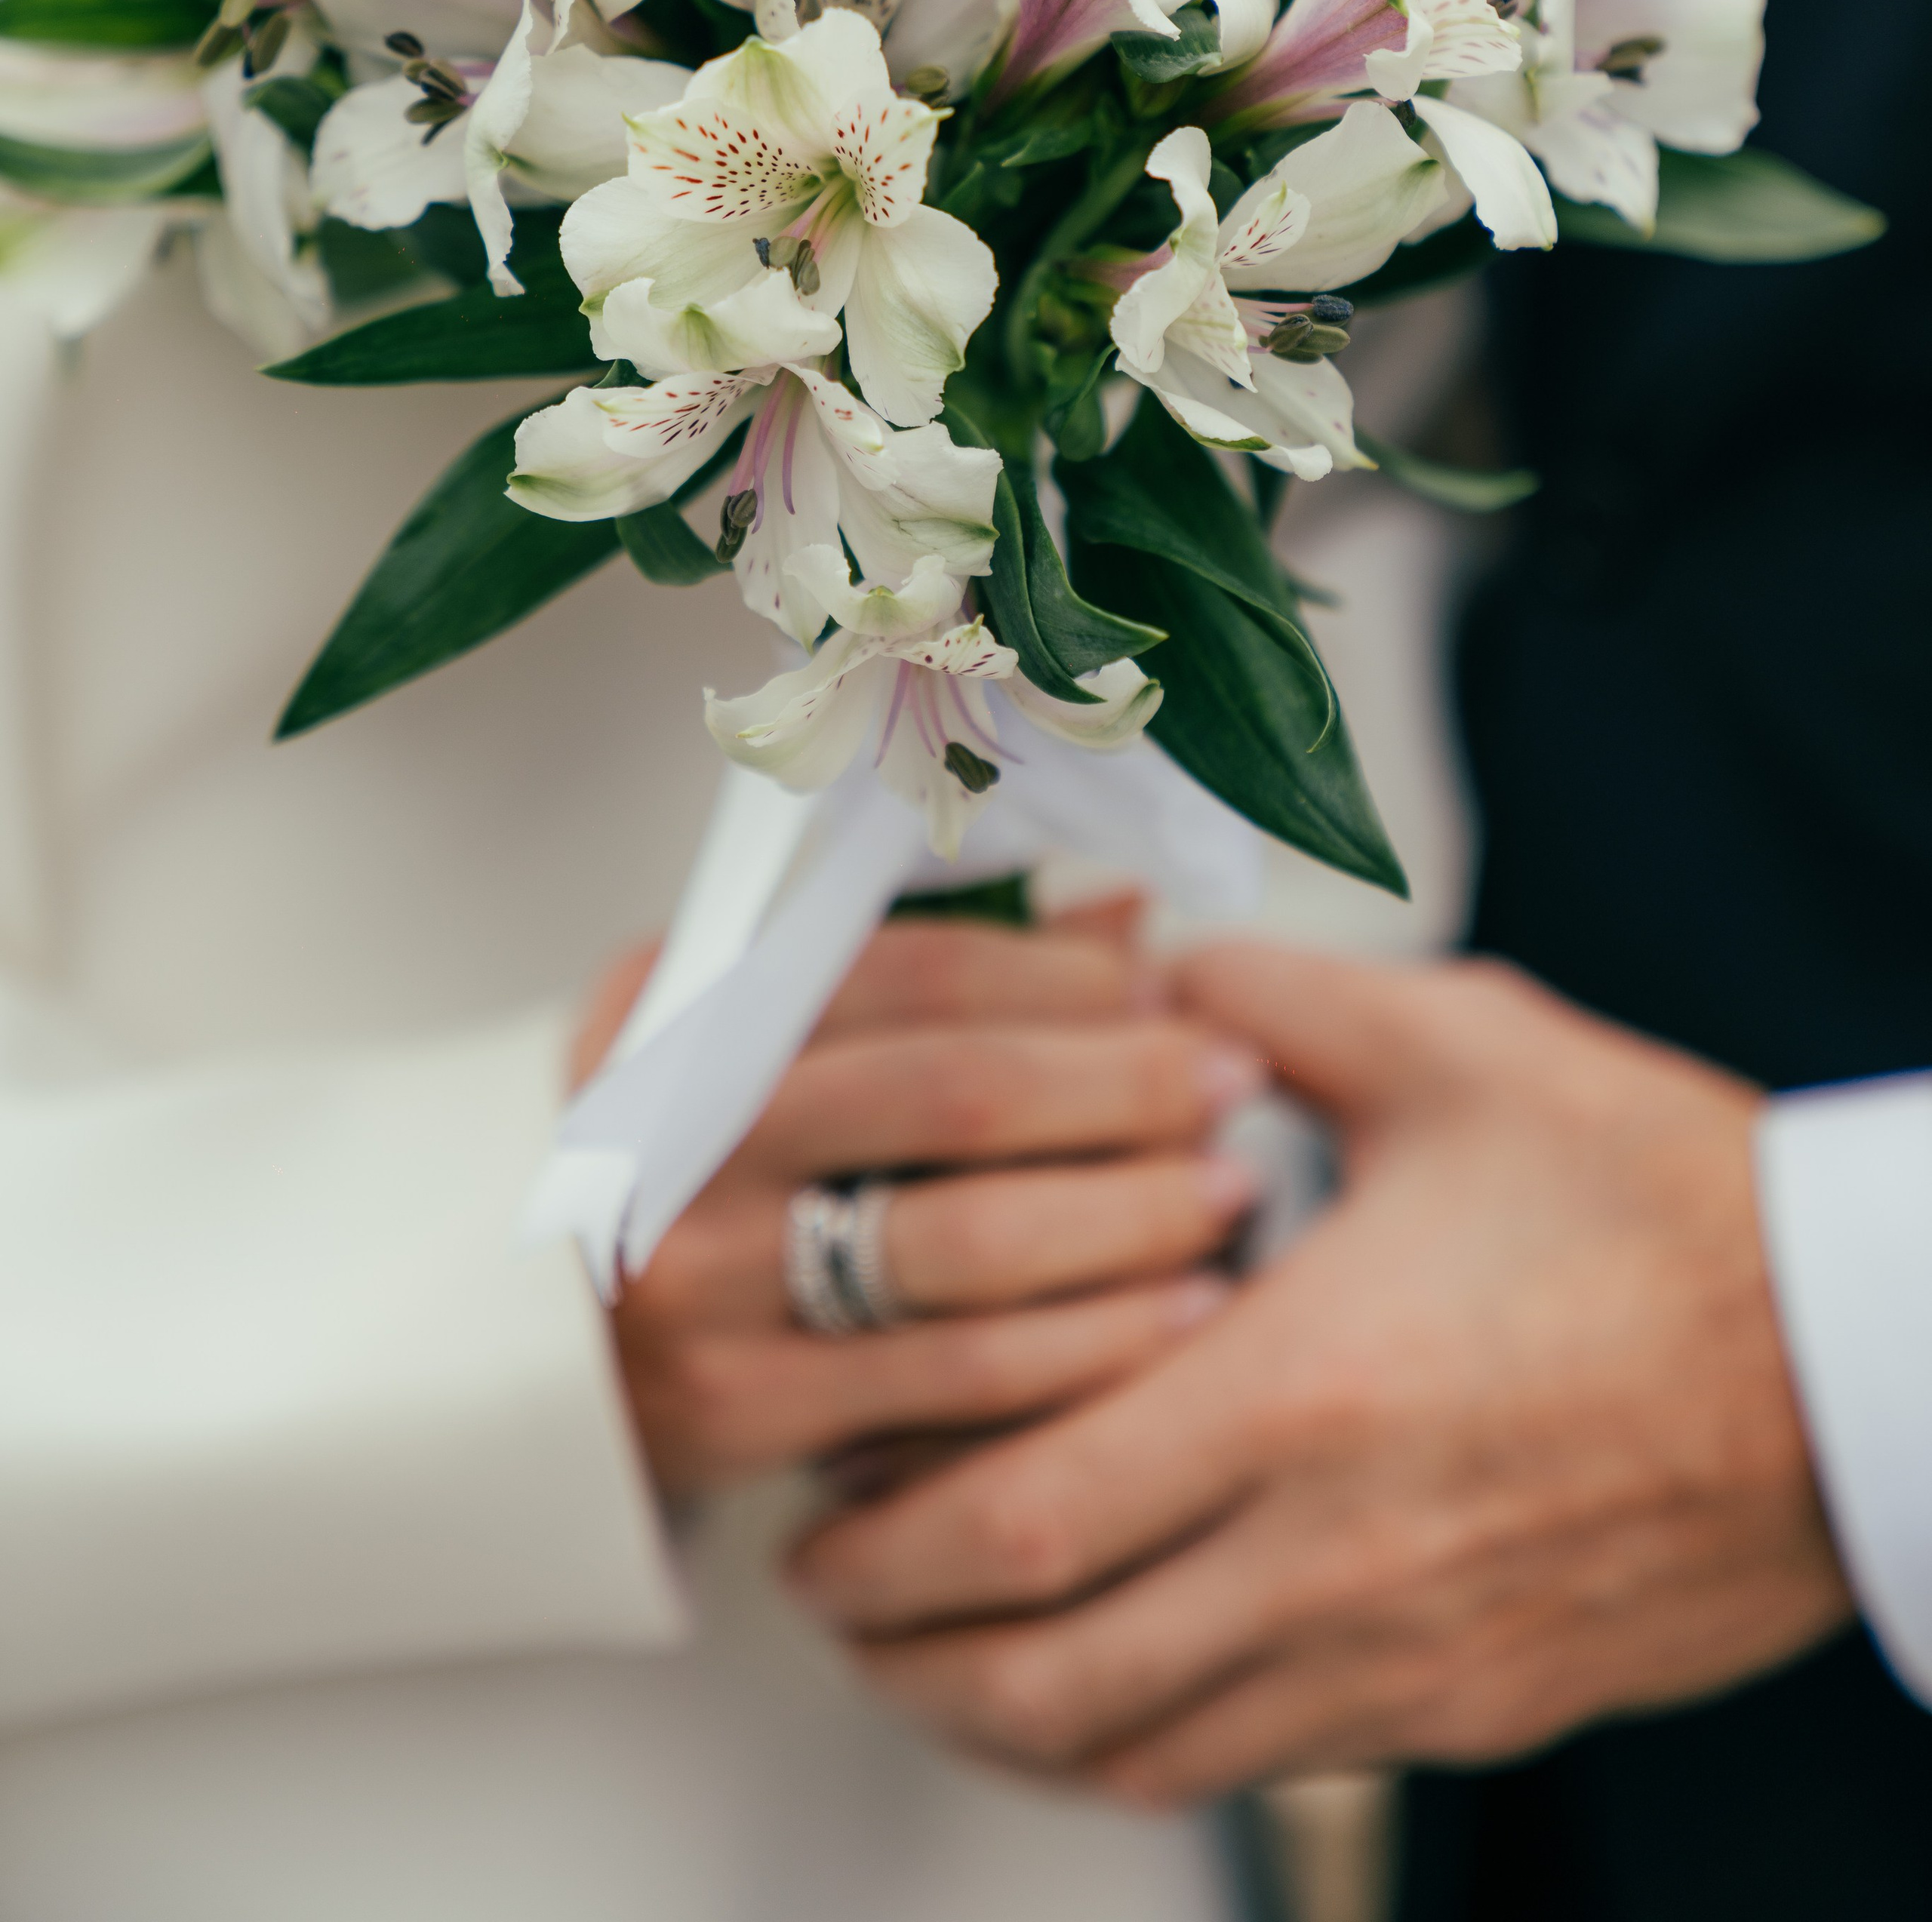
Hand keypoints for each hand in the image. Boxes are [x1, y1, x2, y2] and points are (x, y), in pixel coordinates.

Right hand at [574, 907, 1264, 1497]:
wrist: (538, 1345)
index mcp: (694, 1012)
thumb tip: (1126, 918)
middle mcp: (682, 1137)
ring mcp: (704, 1282)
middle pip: (961, 1100)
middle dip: (1127, 1088)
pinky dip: (1088, 1350)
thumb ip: (934, 970)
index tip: (1173, 988)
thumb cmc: (702, 1161)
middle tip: (1233, 1086)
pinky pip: (956, 1385)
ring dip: (1130, 1221)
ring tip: (1229, 1201)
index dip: (1067, 978)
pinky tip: (1176, 1325)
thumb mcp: (765, 1035)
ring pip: (971, 1247)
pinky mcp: (739, 1414)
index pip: (920, 972)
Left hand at [788, 945, 1852, 1795]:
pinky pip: (1254, 1766)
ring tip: (929, 1653)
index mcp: (1306, 1390)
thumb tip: (1145, 974)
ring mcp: (1400, 1656)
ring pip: (1140, 1748)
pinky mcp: (1462, 1703)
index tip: (819, 1506)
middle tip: (830, 1594)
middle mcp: (1334, 1556)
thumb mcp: (1461, 1046)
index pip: (1028, 1512)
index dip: (886, 1533)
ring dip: (1002, 1715)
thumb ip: (1270, 1001)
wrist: (1853, 1363)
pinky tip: (1102, 1685)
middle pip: (1049, 1669)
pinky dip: (1138, 1744)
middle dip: (903, 1647)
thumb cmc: (1663, 1204)